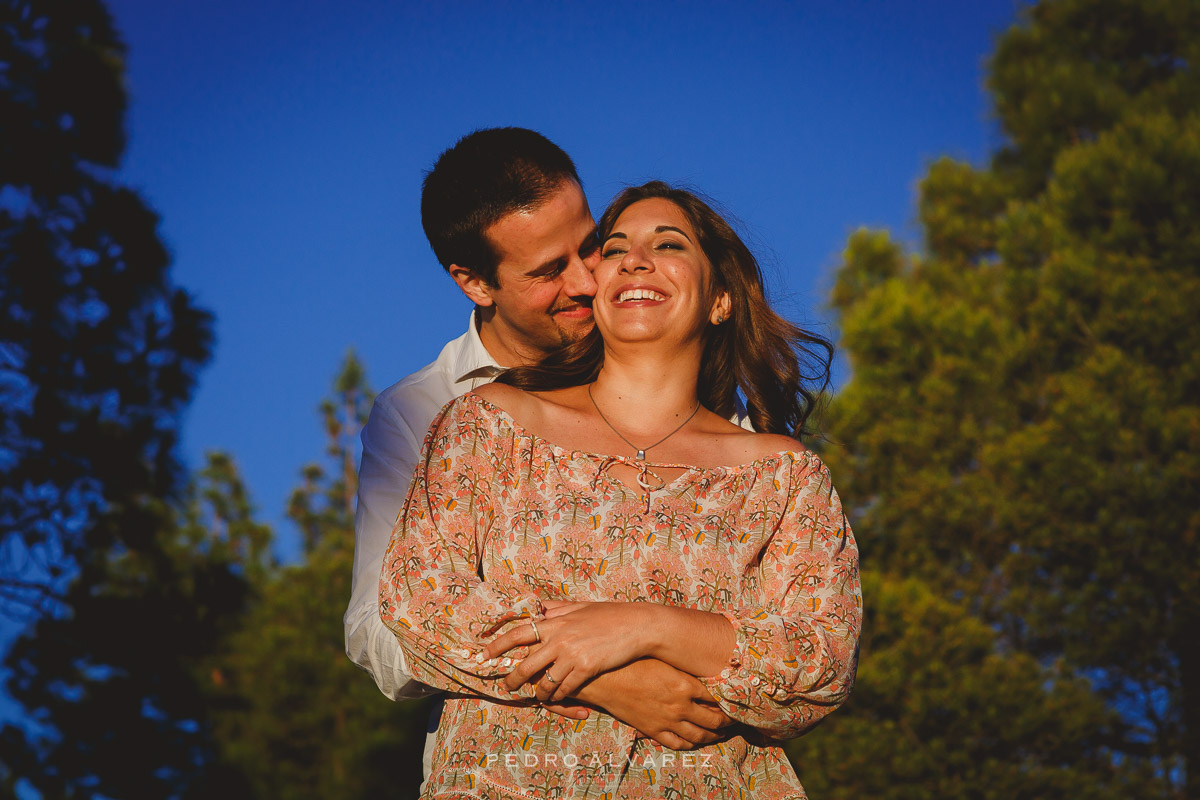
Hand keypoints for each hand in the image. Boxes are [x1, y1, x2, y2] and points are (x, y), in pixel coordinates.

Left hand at [485, 601, 652, 701]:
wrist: (638, 625)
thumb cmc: (611, 615)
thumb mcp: (581, 606)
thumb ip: (558, 609)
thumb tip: (539, 607)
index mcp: (556, 621)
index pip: (518, 632)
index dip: (498, 644)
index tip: (484, 654)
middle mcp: (560, 637)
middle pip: (526, 664)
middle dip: (513, 679)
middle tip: (506, 687)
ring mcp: (572, 654)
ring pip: (545, 682)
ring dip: (540, 692)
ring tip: (538, 696)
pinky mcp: (586, 668)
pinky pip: (565, 689)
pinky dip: (560, 696)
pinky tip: (560, 697)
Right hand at [573, 659, 731, 749]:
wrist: (606, 679)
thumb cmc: (632, 661)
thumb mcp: (664, 658)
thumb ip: (684, 666)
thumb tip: (703, 664)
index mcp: (685, 684)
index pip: (716, 697)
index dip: (728, 700)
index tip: (735, 699)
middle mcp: (680, 706)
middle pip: (713, 719)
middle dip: (727, 721)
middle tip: (734, 720)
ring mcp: (667, 721)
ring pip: (698, 735)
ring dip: (713, 736)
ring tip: (721, 733)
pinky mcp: (654, 730)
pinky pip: (677, 743)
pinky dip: (690, 744)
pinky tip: (695, 741)